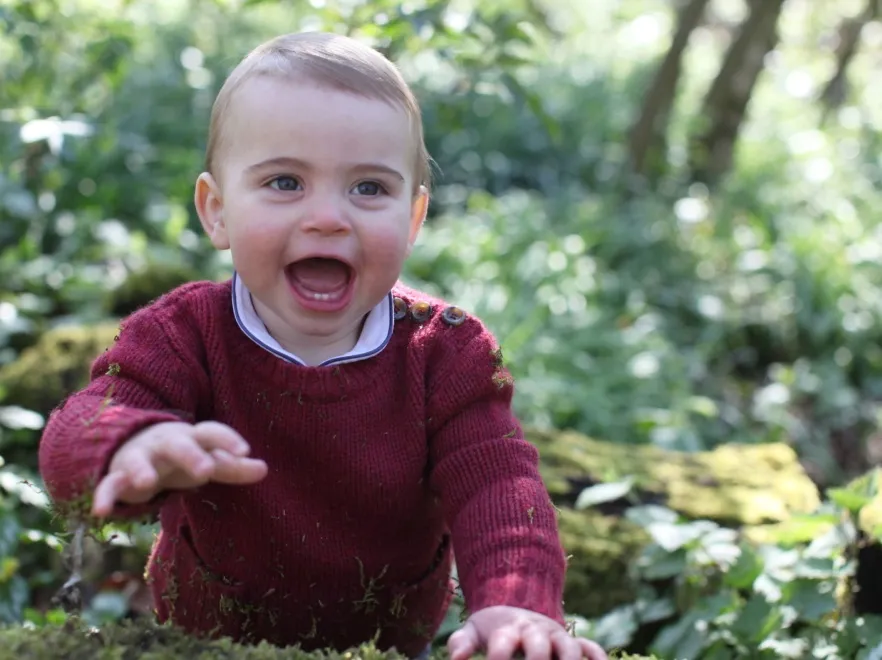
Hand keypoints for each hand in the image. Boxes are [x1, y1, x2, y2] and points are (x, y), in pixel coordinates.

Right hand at [91, 420, 267, 516]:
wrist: (129, 446)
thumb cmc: (178, 457)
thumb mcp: (206, 459)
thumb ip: (233, 467)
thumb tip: (265, 469)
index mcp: (191, 438)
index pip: (211, 432)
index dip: (227, 440)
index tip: (245, 451)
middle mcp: (166, 444)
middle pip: (179, 445)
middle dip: (191, 455)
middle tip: (206, 470)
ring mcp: (140, 458)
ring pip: (139, 461)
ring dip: (142, 470)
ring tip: (148, 484)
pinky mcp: (117, 476)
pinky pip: (108, 485)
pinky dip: (104, 497)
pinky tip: (102, 512)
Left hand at [448, 606, 606, 659]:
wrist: (517, 608)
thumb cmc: (492, 629)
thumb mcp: (473, 631)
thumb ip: (461, 643)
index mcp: (508, 629)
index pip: (503, 642)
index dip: (498, 658)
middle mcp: (535, 631)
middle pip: (539, 645)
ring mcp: (557, 637)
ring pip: (570, 648)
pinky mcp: (574, 643)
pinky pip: (591, 649)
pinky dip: (598, 658)